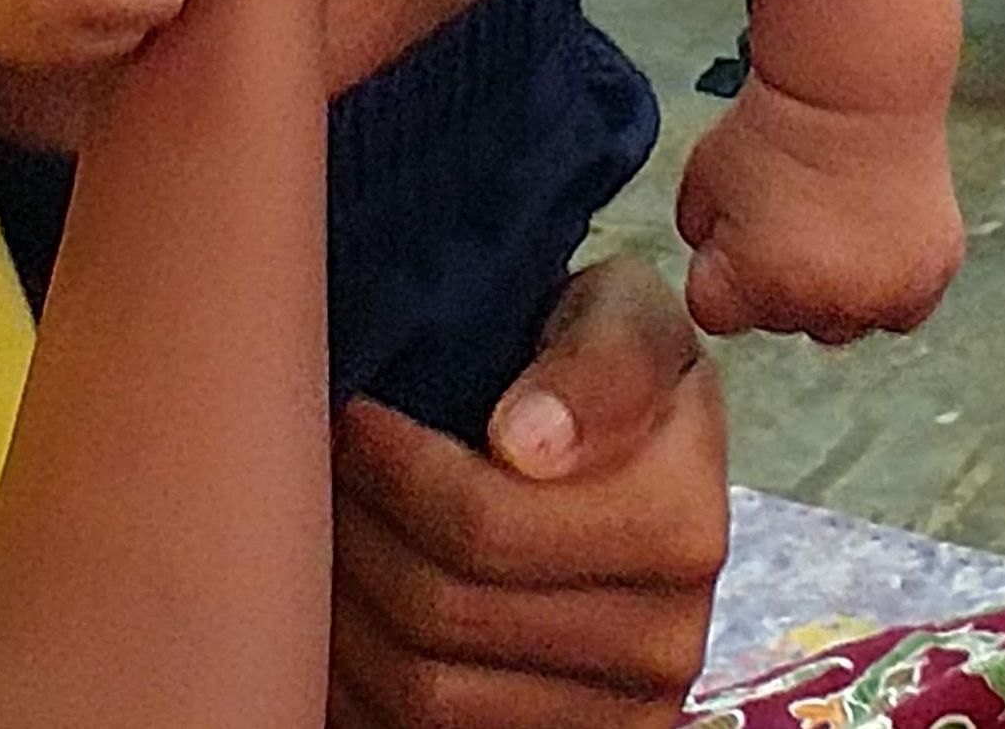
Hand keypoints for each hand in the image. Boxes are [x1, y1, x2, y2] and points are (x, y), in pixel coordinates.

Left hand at [330, 257, 724, 725]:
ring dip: (348, 610)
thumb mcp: (623, 315)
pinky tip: (356, 608)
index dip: (394, 470)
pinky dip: (364, 685)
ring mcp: (615, 718)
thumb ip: (596, 360)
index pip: (486, 525)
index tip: (355, 412)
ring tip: (331, 531)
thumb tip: (524, 440)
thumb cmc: (605, 367)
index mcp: (681, 528)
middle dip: (357, 533)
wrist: (637, 457)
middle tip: (323, 468)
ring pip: (423, 695)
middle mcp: (663, 644)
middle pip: (442, 615)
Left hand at [677, 74, 964, 344]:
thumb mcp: (703, 175)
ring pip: (848, 318)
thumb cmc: (782, 125)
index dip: (722, 273)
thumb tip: (713, 251)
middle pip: (785, 319)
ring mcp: (880, 299)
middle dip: (781, 281)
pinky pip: (904, 303)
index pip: (718, 314)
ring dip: (840, 289)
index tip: (736, 240)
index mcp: (756, 287)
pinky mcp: (928, 280)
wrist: (856, 90)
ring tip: (838, 225)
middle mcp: (820, 308)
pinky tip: (878, 233)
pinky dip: (892, 278)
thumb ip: (699, 231)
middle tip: (793, 221)